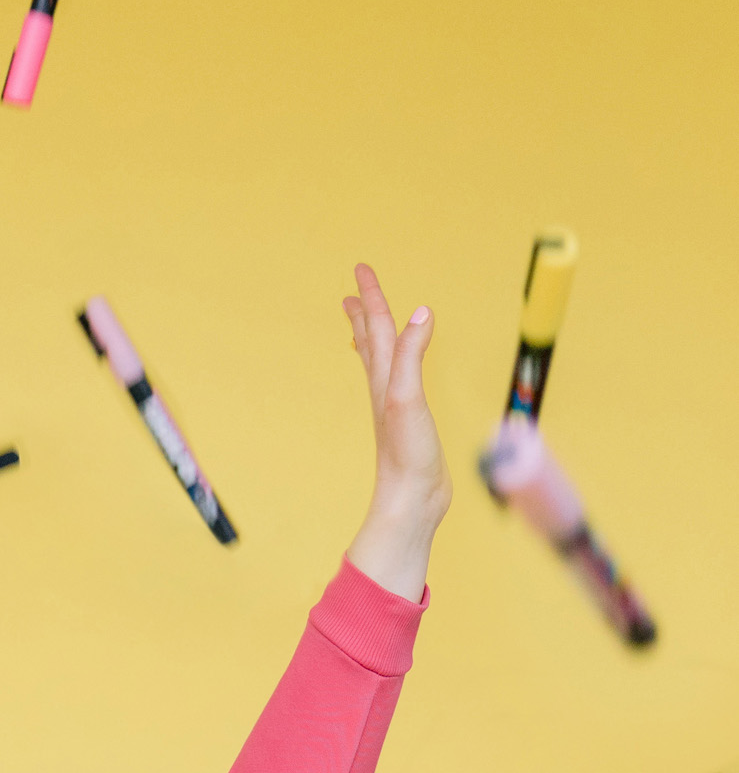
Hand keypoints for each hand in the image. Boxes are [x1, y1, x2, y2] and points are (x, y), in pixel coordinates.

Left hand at [341, 264, 451, 601]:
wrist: (410, 502)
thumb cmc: (407, 456)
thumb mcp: (408, 398)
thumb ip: (411, 356)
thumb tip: (420, 314)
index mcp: (384, 380)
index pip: (377, 328)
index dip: (371, 297)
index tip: (361, 269)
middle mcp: (385, 390)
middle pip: (371, 343)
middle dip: (364, 315)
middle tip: (352, 292)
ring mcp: (395, 407)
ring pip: (380, 365)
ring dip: (372, 342)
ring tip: (364, 328)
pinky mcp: (409, 424)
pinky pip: (398, 386)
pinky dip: (394, 371)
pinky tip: (396, 376)